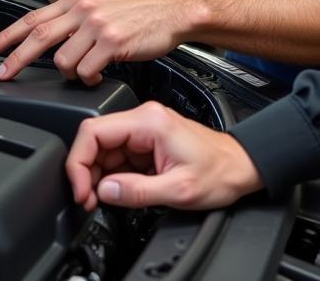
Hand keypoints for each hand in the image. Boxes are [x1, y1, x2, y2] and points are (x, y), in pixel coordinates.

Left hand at [0, 0, 198, 83]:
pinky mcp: (112, 42)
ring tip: (83, 72)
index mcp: (77, 0)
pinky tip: (98, 76)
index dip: (8, 35)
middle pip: (38, 37)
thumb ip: (75, 19)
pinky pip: (87, 71)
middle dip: (15, 59)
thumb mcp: (102, 7)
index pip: (33, 17)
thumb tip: (52, 39)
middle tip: (3, 74)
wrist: (172, 11)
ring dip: (69, 73)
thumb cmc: (141, 12)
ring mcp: (97, 26)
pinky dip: (89, 79)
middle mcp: (84, 10)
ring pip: (63, 60)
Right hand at [66, 102, 262, 210]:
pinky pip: (117, 156)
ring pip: (103, 148)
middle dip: (85, 171)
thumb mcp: (178, 189)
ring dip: (96, 175)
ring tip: (101, 199)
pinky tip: (117, 191)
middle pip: (95, 139)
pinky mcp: (147, 142)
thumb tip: (103, 190)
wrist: (240, 167)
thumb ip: (136, 191)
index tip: (81, 189)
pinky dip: (110, 175)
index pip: (93, 130)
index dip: (79, 162)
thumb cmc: (220, 171)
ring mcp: (145, 130)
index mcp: (150, 121)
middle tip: (89, 200)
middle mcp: (145, 119)